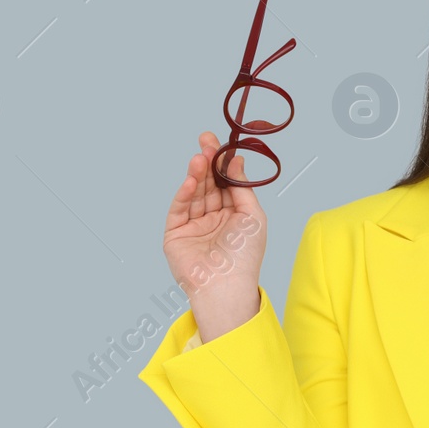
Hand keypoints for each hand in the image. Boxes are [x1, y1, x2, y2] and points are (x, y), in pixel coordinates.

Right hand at [163, 132, 266, 342]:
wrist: (226, 285)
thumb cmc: (245, 256)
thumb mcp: (253, 216)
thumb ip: (242, 187)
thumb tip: (237, 160)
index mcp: (233, 215)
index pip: (225, 183)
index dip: (222, 164)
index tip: (221, 144)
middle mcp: (213, 219)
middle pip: (208, 184)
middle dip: (207, 163)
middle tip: (206, 142)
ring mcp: (193, 226)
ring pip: (194, 193)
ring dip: (197, 174)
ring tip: (199, 158)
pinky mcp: (175, 234)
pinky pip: (179, 209)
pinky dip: (185, 193)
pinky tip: (192, 179)